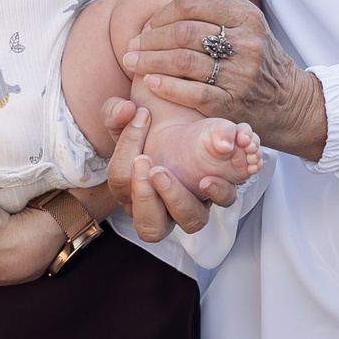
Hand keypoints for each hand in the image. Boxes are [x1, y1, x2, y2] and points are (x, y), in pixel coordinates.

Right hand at [101, 102, 236, 240]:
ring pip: (189, 222)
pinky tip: (211, 174)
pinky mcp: (218, 191)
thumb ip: (115, 113)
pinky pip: (222, 201)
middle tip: (148, 163)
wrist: (182, 115)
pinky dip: (219, 191)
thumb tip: (126, 111)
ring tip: (175, 171)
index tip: (141, 116)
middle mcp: (161, 207)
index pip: (121, 181)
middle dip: (146, 196)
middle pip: (150, 227)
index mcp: (131, 190)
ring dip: (180, 199)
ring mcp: (193, 202)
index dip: (126, 149)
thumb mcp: (126, 114)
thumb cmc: (150, 121)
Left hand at [122, 0, 328, 161]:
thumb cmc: (259, 54)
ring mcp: (240, 75)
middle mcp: (247, 44)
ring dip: (150, 61)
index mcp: (248, 17)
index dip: (163, 12)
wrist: (287, 101)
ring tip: (131, 62)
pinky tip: (151, 82)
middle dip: (150, 39)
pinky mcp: (232, 104)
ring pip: (184, 61)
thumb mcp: (249, 18)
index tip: (148, 24)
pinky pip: (193, 92)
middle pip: (184, 32)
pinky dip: (167, 86)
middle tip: (132, 45)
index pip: (192, 4)